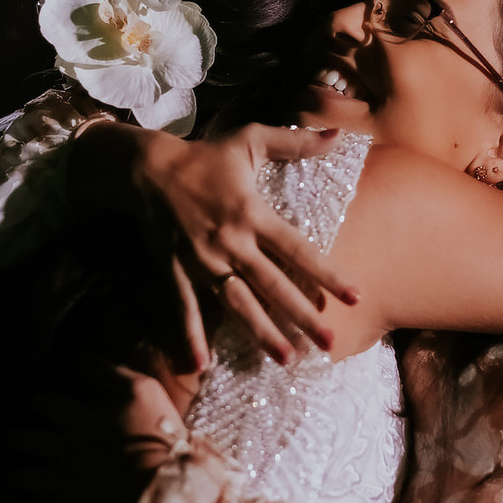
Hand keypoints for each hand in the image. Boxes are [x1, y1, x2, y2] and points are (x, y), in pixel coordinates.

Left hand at [0, 359, 177, 502]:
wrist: (162, 484)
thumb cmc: (158, 433)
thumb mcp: (144, 392)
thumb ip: (116, 374)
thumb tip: (90, 359)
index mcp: (83, 420)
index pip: (49, 405)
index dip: (36, 400)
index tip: (28, 399)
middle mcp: (67, 448)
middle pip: (30, 440)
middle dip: (14, 437)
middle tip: (4, 436)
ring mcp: (67, 480)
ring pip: (30, 475)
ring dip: (18, 472)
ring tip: (10, 472)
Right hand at [137, 124, 360, 363]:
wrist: (148, 168)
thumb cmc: (205, 155)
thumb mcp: (251, 140)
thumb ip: (296, 142)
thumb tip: (338, 136)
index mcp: (253, 213)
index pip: (298, 250)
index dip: (327, 274)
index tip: (354, 297)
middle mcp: (231, 242)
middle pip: (273, 286)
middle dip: (302, 317)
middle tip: (329, 344)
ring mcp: (202, 260)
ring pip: (237, 303)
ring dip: (261, 333)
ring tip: (286, 360)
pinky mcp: (177, 270)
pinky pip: (186, 308)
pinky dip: (192, 336)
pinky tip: (200, 366)